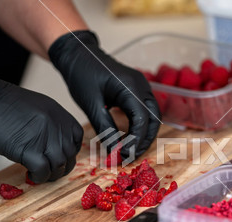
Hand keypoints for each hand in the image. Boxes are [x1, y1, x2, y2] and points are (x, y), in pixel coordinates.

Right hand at [0, 64, 82, 182]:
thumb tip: (52, 143)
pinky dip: (39, 177)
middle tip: (51, 171)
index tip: (60, 157)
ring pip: (59, 165)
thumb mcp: (34, 108)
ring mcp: (44, 137)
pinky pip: (43, 171)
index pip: (76, 137)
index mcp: (58, 113)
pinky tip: (30, 174)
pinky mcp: (29, 150)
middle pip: (70, 154)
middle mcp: (55, 125)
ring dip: (51, 174)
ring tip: (39, 174)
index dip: (69, 150)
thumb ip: (48, 123)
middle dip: (62, 166)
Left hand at [48, 31, 160, 159]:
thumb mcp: (91, 105)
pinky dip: (141, 126)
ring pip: (153, 117)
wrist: (78, 54)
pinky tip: (130, 137)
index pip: (142, 120)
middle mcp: (142, 86)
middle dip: (144, 141)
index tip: (124, 155)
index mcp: (131, 87)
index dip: (135, 141)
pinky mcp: (138, 89)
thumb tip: (114, 151)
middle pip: (153, 120)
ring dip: (144, 135)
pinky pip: (146, 111)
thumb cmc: (82, 75)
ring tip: (131, 150)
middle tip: (130, 157)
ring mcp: (142, 86)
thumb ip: (105, 129)